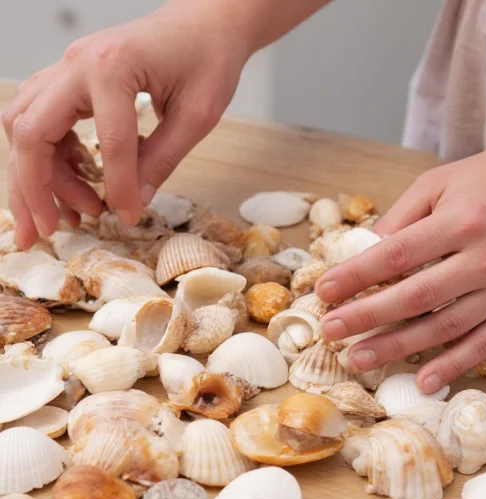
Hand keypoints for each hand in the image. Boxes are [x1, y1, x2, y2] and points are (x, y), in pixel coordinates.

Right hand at [2, 2, 248, 248]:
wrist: (204, 24)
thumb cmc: (208, 59)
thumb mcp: (198, 114)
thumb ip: (163, 158)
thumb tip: (136, 202)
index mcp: (113, 67)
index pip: (108, 140)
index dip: (118, 187)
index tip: (127, 218)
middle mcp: (77, 63)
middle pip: (30, 131)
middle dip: (32, 188)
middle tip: (43, 232)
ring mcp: (67, 69)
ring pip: (23, 127)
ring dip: (35, 177)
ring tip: (69, 217)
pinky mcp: (70, 80)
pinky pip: (40, 122)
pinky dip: (50, 159)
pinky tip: (77, 187)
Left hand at [316, 138, 485, 392]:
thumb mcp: (450, 179)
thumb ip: (406, 213)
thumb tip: (366, 249)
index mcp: (463, 218)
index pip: (394, 254)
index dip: (354, 276)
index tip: (322, 291)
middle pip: (412, 297)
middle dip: (364, 317)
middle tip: (329, 331)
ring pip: (443, 328)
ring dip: (396, 347)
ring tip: (358, 358)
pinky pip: (485, 345)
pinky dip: (452, 365)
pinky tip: (422, 381)